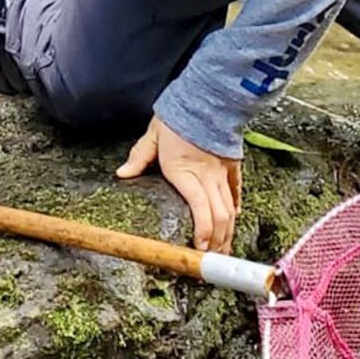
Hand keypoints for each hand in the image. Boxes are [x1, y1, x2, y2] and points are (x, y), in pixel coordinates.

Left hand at [118, 115, 242, 254]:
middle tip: (212, 260)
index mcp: (186, 173)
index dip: (204, 234)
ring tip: (223, 249)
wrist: (205, 98)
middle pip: (219, 217)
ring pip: (230, 210)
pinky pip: (236, 191)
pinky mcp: (232, 165)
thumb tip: (122, 174)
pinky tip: (234, 219)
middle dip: (218, 242)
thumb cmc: (177, 116)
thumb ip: (139, 157)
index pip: (201, 210)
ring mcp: (221, 173)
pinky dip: (236, 207)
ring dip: (227, 232)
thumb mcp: (153, 135)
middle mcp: (207, 177)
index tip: (200, 250)